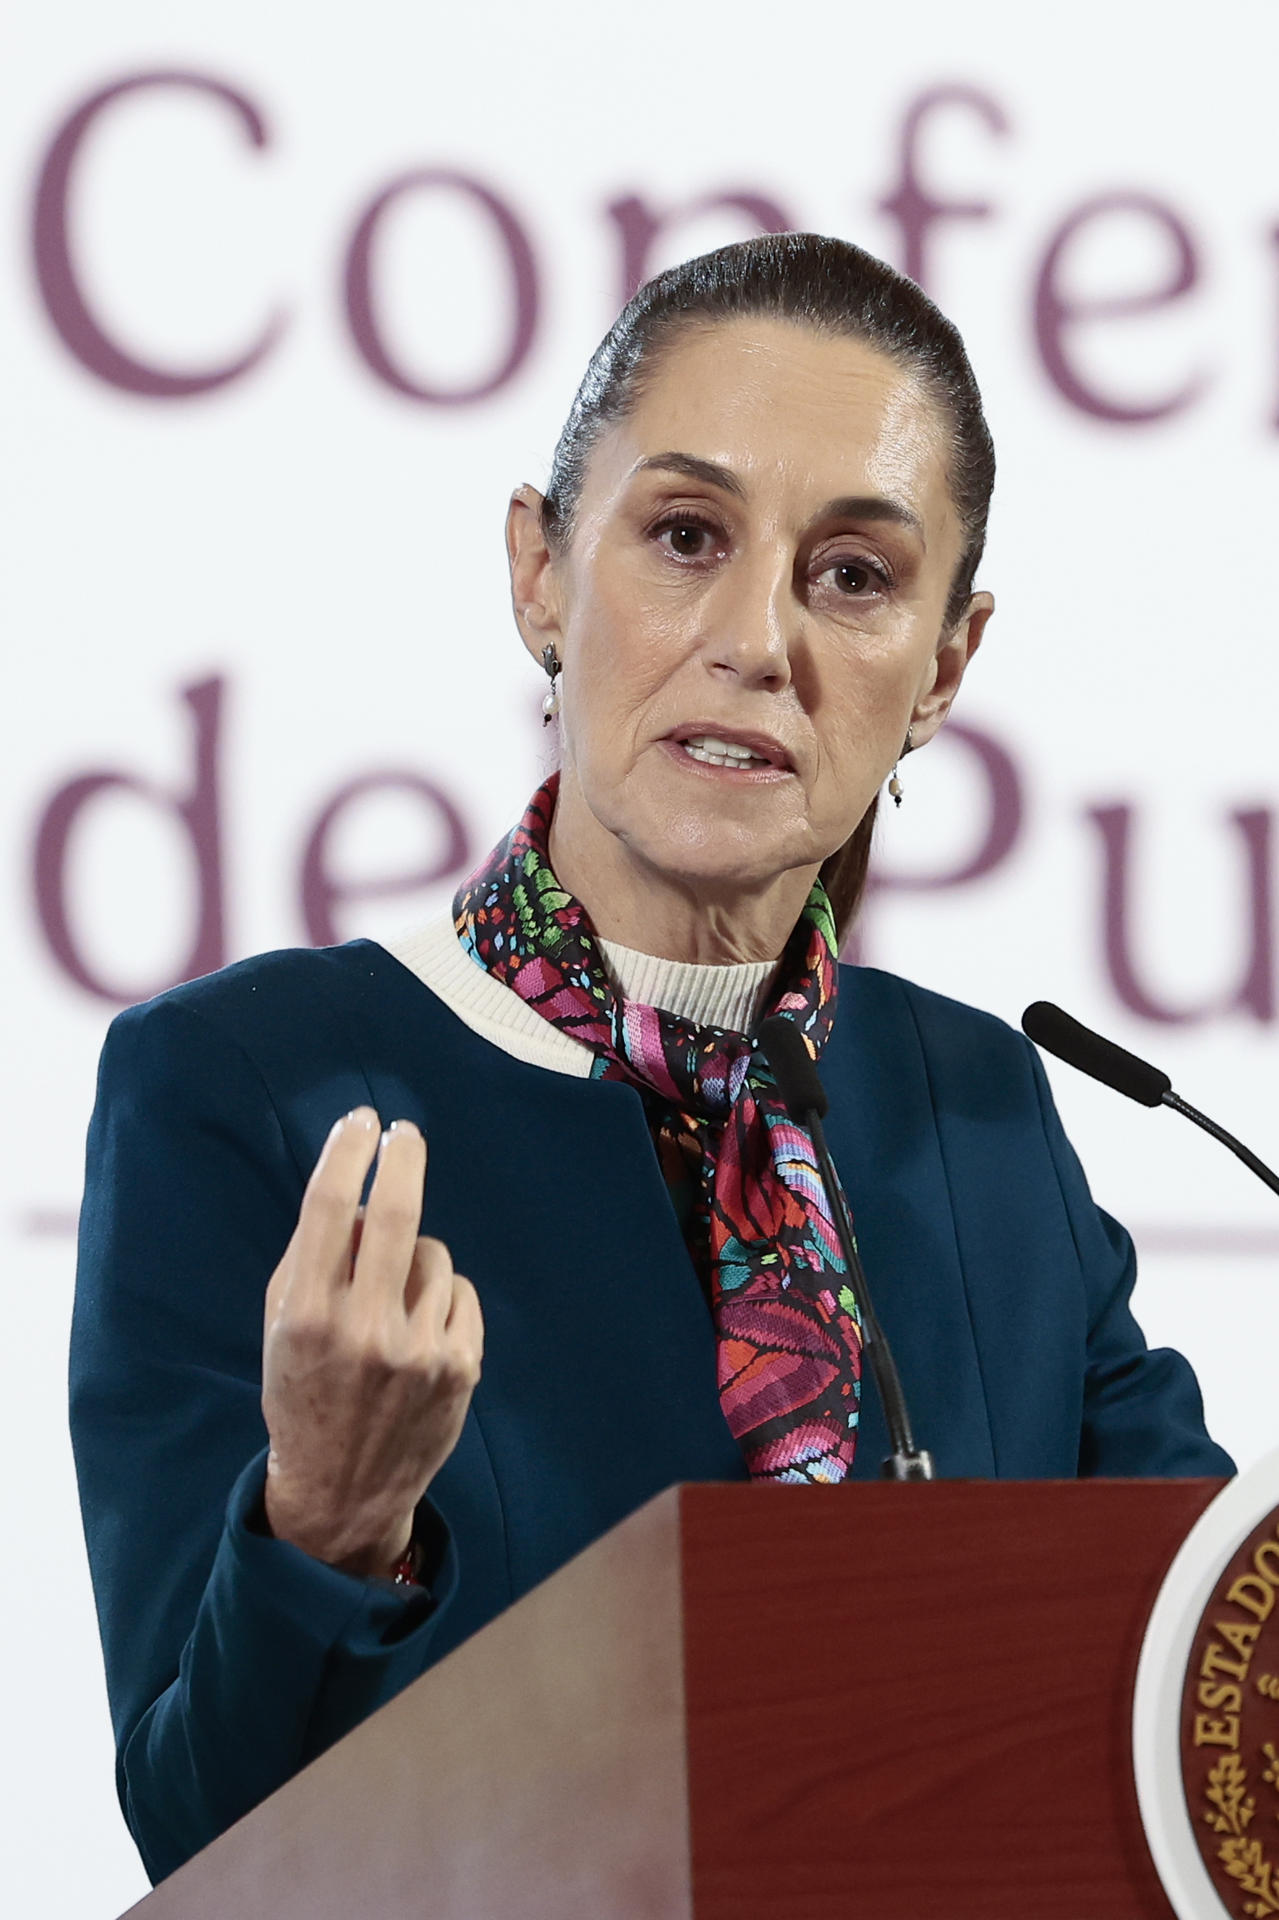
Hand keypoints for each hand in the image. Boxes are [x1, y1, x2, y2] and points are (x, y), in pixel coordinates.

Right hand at [261, 1109, 482, 1577]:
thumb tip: (359, 1196)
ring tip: (392, 1298)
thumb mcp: (280, 1326)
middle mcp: (365, 1331)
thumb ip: (310, 1259)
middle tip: (403, 1134)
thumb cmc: (304, 1393)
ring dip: (415, 1258)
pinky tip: (420, 1328)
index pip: (330, 1211)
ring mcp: (419, 1351)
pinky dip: (441, 1297)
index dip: (347, 1155)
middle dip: (401, 1161)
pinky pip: (459, 1293)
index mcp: (307, 1316)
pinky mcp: (461, 1368)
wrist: (342, 1491)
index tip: (361, 1122)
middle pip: (396, 1216)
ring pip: (433, 1254)